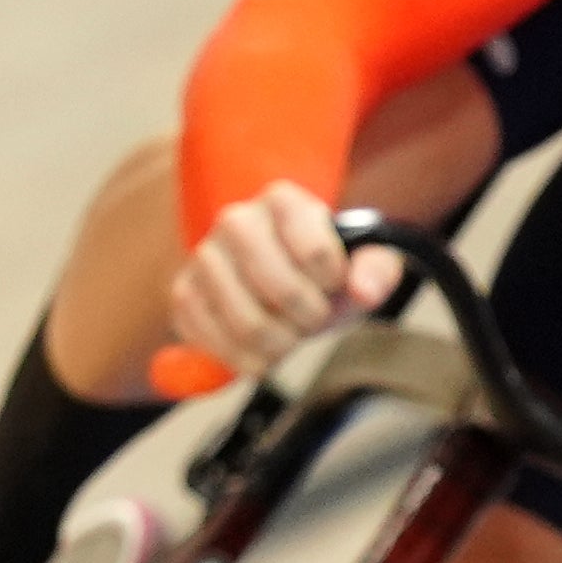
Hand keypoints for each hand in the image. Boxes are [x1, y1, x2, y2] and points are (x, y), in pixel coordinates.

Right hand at [160, 179, 395, 376]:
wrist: (275, 286)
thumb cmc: (321, 275)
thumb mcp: (359, 266)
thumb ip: (377, 270)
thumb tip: (365, 291)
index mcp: (283, 201)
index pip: (316, 252)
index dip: (333, 284)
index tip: (333, 285)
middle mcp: (236, 220)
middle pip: (282, 290)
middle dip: (310, 319)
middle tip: (314, 319)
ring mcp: (205, 257)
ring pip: (249, 324)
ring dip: (281, 346)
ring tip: (289, 336)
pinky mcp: (184, 293)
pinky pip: (217, 343)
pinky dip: (248, 361)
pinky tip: (262, 351)